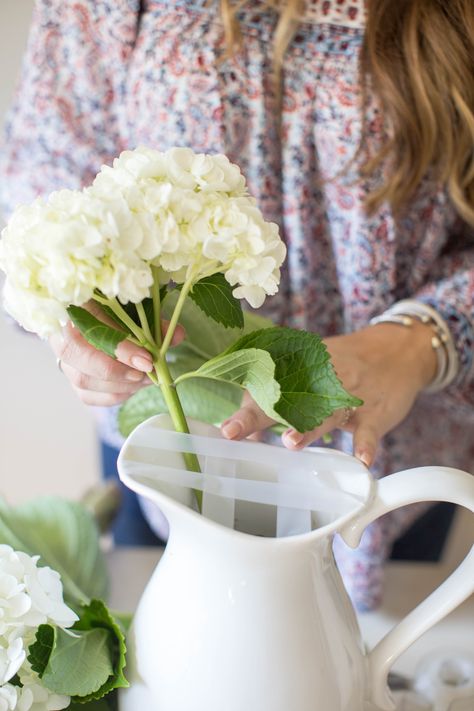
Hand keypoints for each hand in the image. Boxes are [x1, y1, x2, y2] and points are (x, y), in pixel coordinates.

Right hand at [49, 302, 183, 406]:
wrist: (99, 318)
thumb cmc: (120, 310)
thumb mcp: (137, 309)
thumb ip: (154, 322)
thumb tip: (177, 335)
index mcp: (74, 304)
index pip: (90, 326)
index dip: (119, 347)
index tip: (147, 359)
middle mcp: (60, 332)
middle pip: (77, 356)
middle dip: (116, 370)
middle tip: (146, 373)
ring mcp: (64, 358)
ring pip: (83, 379)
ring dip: (120, 385)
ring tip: (146, 380)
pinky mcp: (72, 379)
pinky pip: (88, 395)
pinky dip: (115, 395)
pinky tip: (134, 387)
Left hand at [221, 322, 437, 466]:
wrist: (398, 350)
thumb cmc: (345, 366)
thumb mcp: (311, 373)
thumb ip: (277, 398)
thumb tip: (247, 426)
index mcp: (300, 370)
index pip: (265, 387)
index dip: (244, 406)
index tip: (224, 427)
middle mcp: (320, 380)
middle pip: (284, 399)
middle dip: (257, 415)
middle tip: (233, 430)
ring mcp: (349, 396)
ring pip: (324, 413)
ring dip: (309, 428)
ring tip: (290, 442)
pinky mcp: (375, 411)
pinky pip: (369, 429)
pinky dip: (367, 444)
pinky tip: (362, 459)